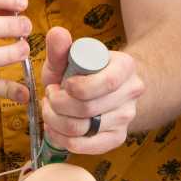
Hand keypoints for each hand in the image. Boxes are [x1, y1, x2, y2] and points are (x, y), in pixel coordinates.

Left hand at [39, 27, 142, 154]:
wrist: (100, 89)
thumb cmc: (82, 72)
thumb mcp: (69, 57)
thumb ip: (61, 48)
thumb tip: (57, 33)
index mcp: (126, 67)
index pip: (107, 83)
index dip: (78, 88)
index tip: (61, 84)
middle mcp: (132, 93)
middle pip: (89, 109)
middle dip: (58, 105)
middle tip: (49, 97)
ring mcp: (126, 118)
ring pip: (84, 129)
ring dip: (56, 122)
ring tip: (49, 110)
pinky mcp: (117, 138)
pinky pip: (87, 147)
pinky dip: (63, 139)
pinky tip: (54, 128)